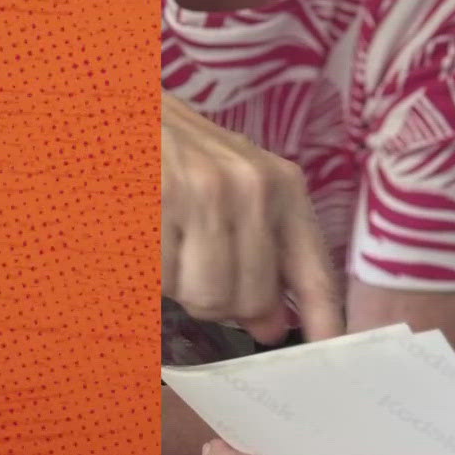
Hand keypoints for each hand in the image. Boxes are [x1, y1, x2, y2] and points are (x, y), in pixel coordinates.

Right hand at [162, 92, 343, 344]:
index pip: (315, 269)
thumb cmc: (181, 154)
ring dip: (185, 288)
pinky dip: (154, 270)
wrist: (119, 100)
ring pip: (209, 296)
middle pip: (252, 299)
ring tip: (175, 245)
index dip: (325, 320)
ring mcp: (209, 195)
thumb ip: (264, 256)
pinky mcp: (162, 202)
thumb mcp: (238, 191)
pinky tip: (152, 232)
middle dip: (223, 302)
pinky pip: (165, 279)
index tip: (336, 354)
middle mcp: (255, 189)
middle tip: (199, 266)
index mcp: (285, 187)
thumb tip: (274, 324)